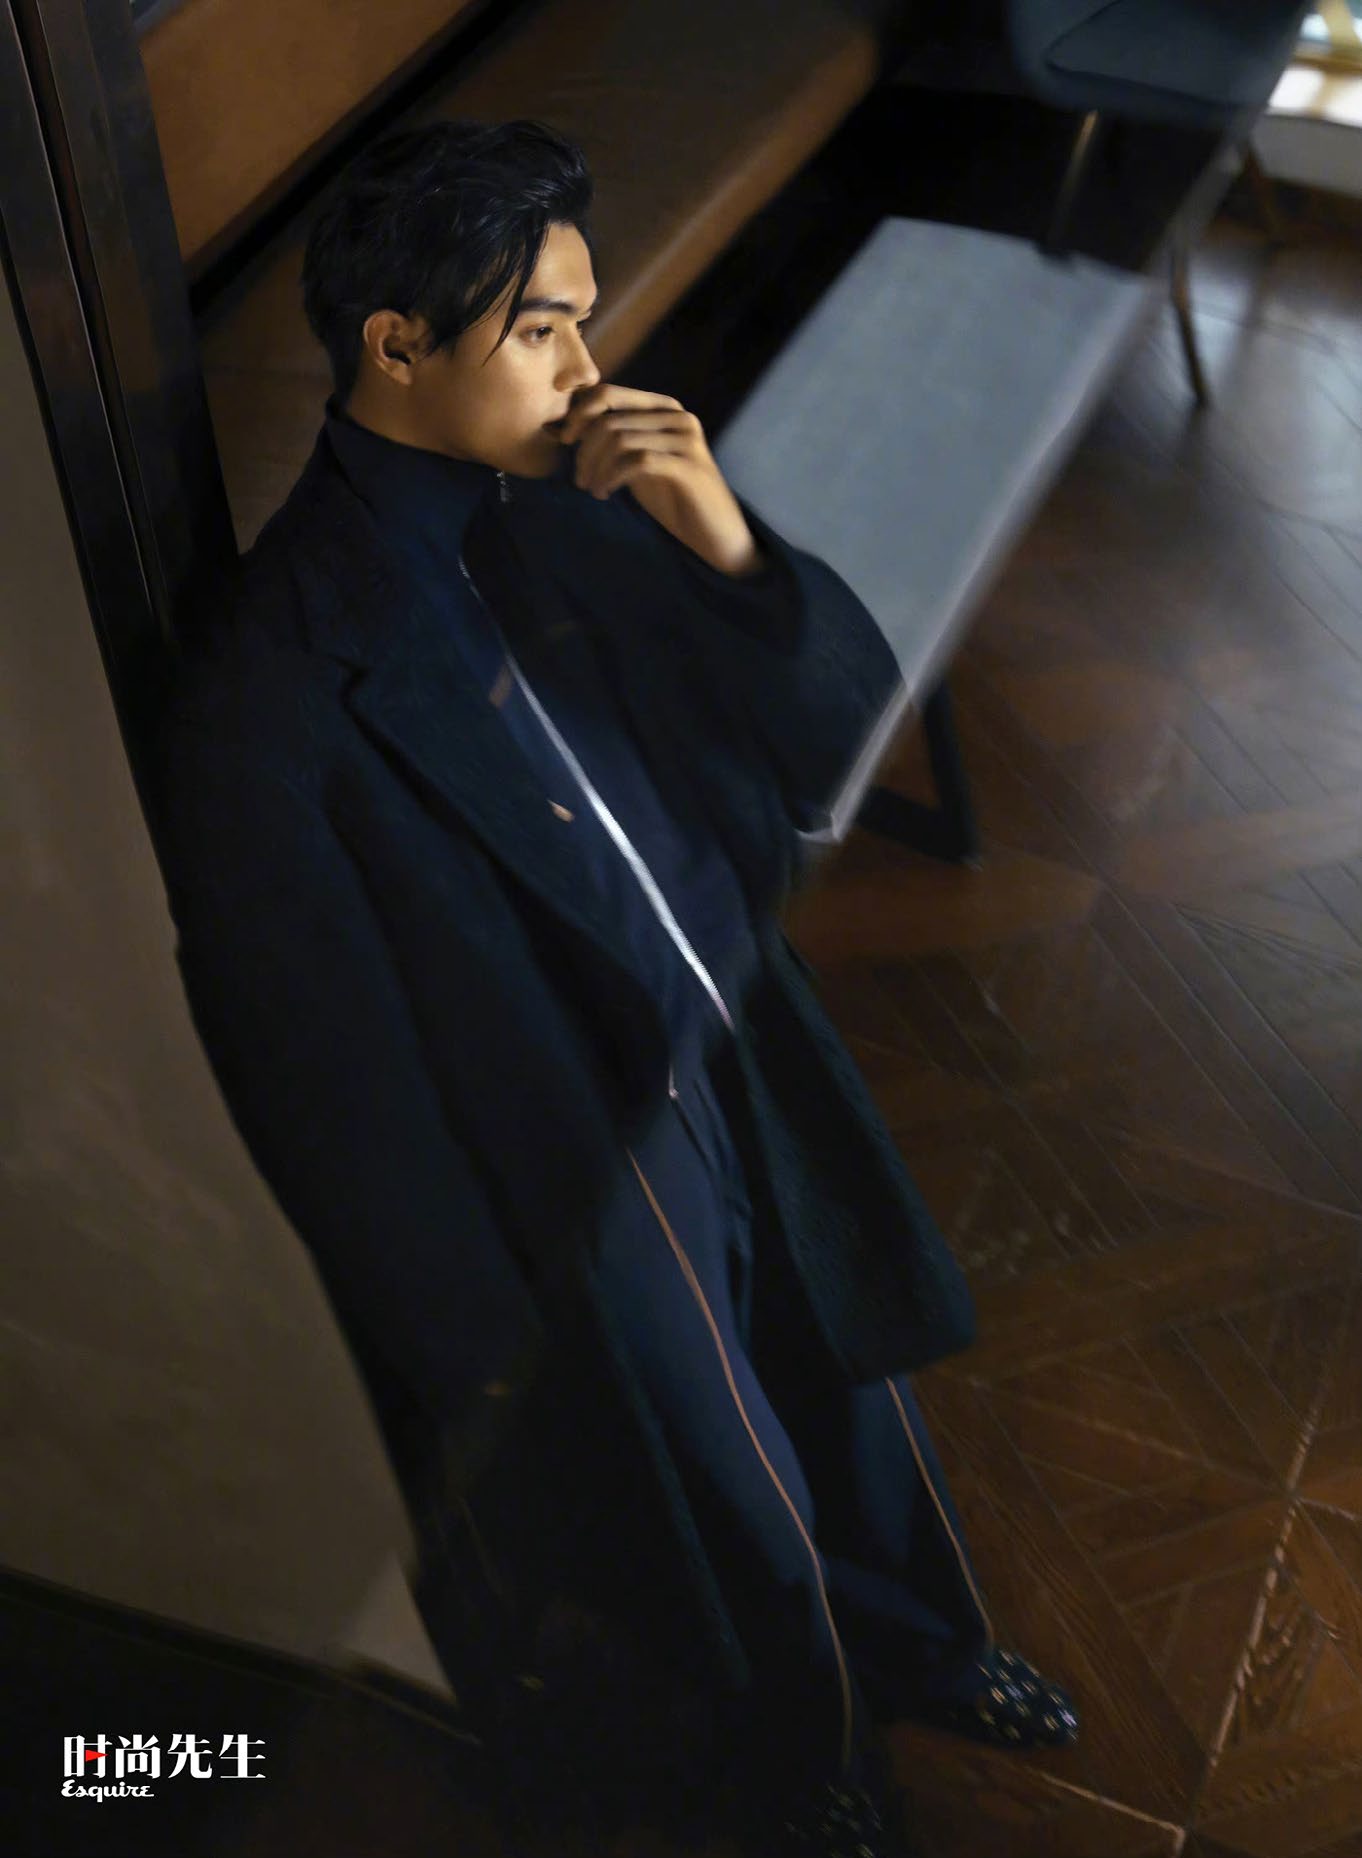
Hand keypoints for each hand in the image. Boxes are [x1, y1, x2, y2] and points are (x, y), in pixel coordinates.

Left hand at [557, 383, 763, 576]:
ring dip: (595, 467)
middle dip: (584, 449)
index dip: (578, 414)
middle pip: (610, 418)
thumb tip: (568, 427)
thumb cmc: (673, 497)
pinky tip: (604, 493)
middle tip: (578, 478)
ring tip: (592, 489)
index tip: (564, 440)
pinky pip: (637, 461)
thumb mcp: (637, 462)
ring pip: (620, 439)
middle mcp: (677, 415)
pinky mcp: (688, 465)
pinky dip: (612, 477)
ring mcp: (685, 439)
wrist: (713, 532)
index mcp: (663, 407)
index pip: (609, 393)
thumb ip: (614, 440)